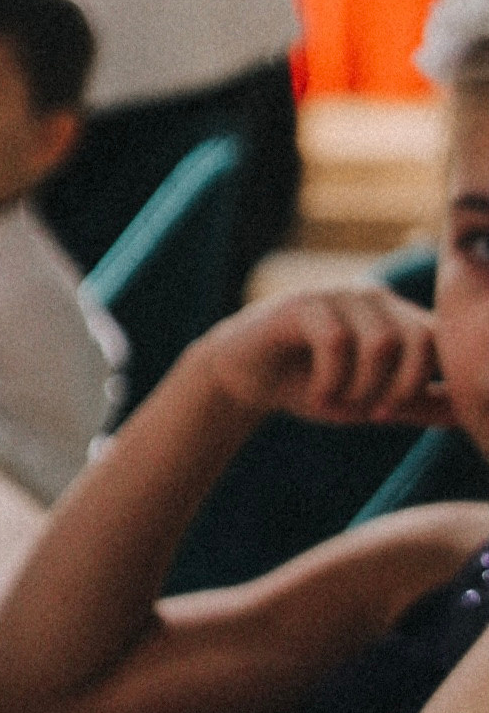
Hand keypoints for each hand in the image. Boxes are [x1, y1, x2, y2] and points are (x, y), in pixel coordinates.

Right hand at [198, 287, 450, 430]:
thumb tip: (468, 414)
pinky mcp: (303, 304)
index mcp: (398, 318)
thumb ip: (419, 403)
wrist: (245, 375)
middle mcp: (375, 299)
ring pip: (381, 342)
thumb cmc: (311, 384)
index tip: (395, 413)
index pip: (440, 340)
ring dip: (362, 389)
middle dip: (400, 389)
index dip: (427, 382)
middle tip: (374, 416)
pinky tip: (317, 398)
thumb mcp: (372, 400)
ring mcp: (339, 295)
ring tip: (337, 407)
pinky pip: (336, 341)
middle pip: (420, 339)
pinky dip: (331, 381)